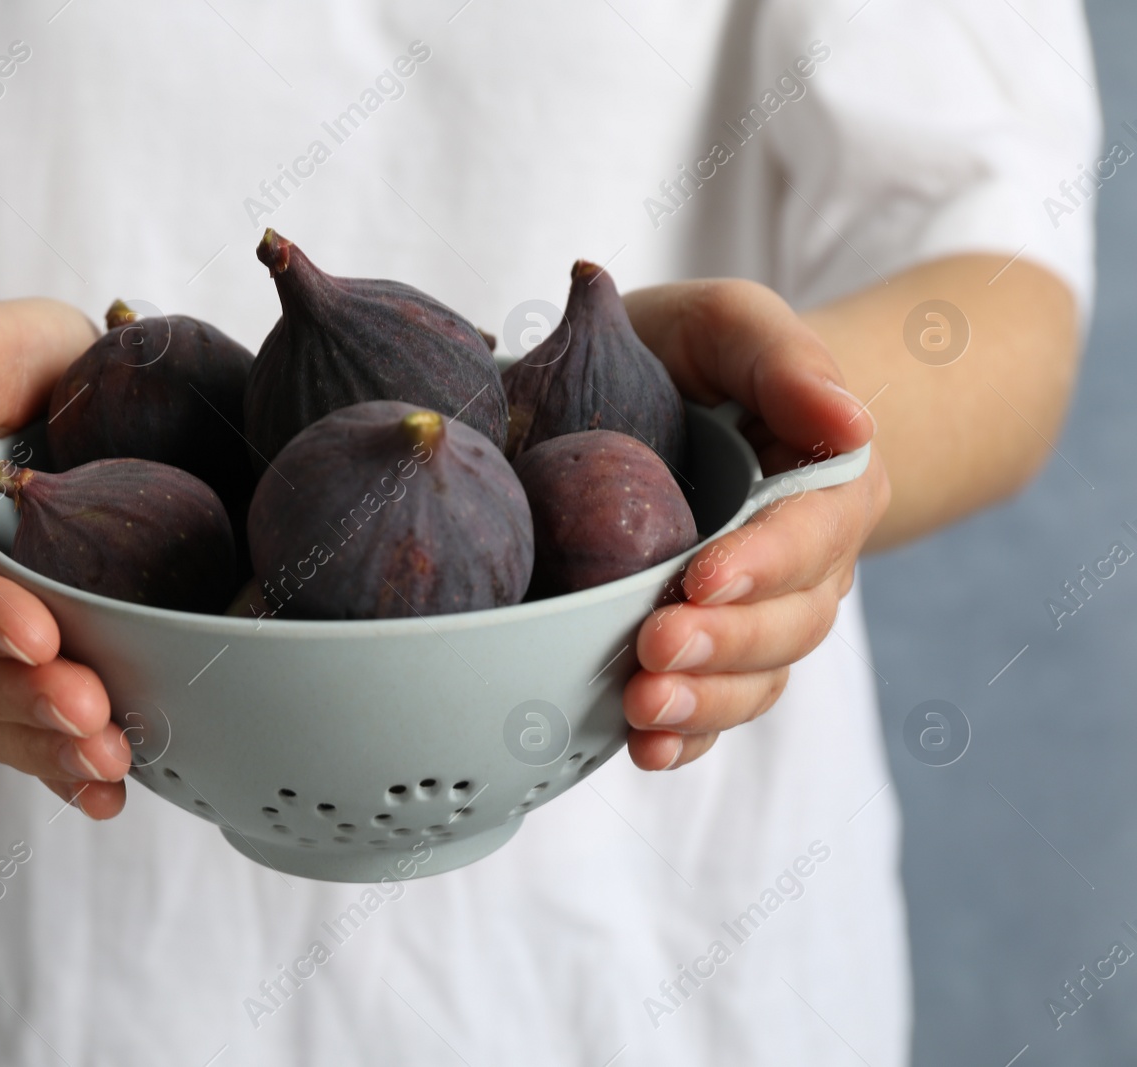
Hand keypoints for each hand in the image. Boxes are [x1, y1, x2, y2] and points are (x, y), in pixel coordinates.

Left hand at [618, 280, 890, 769]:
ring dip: (705, 704)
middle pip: (789, 622)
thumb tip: (850, 422)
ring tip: (642, 712)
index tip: (703, 577)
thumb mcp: (732, 324)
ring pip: (758, 678)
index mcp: (824, 483)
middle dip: (725, 644)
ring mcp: (760, 615)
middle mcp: (804, 561)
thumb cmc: (701, 355)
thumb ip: (786, 359)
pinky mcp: (711, 650)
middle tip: (654, 648)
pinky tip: (644, 754)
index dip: (764, 563)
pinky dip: (688, 740)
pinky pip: (717, 709)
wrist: (678, 397)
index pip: (811, 534)